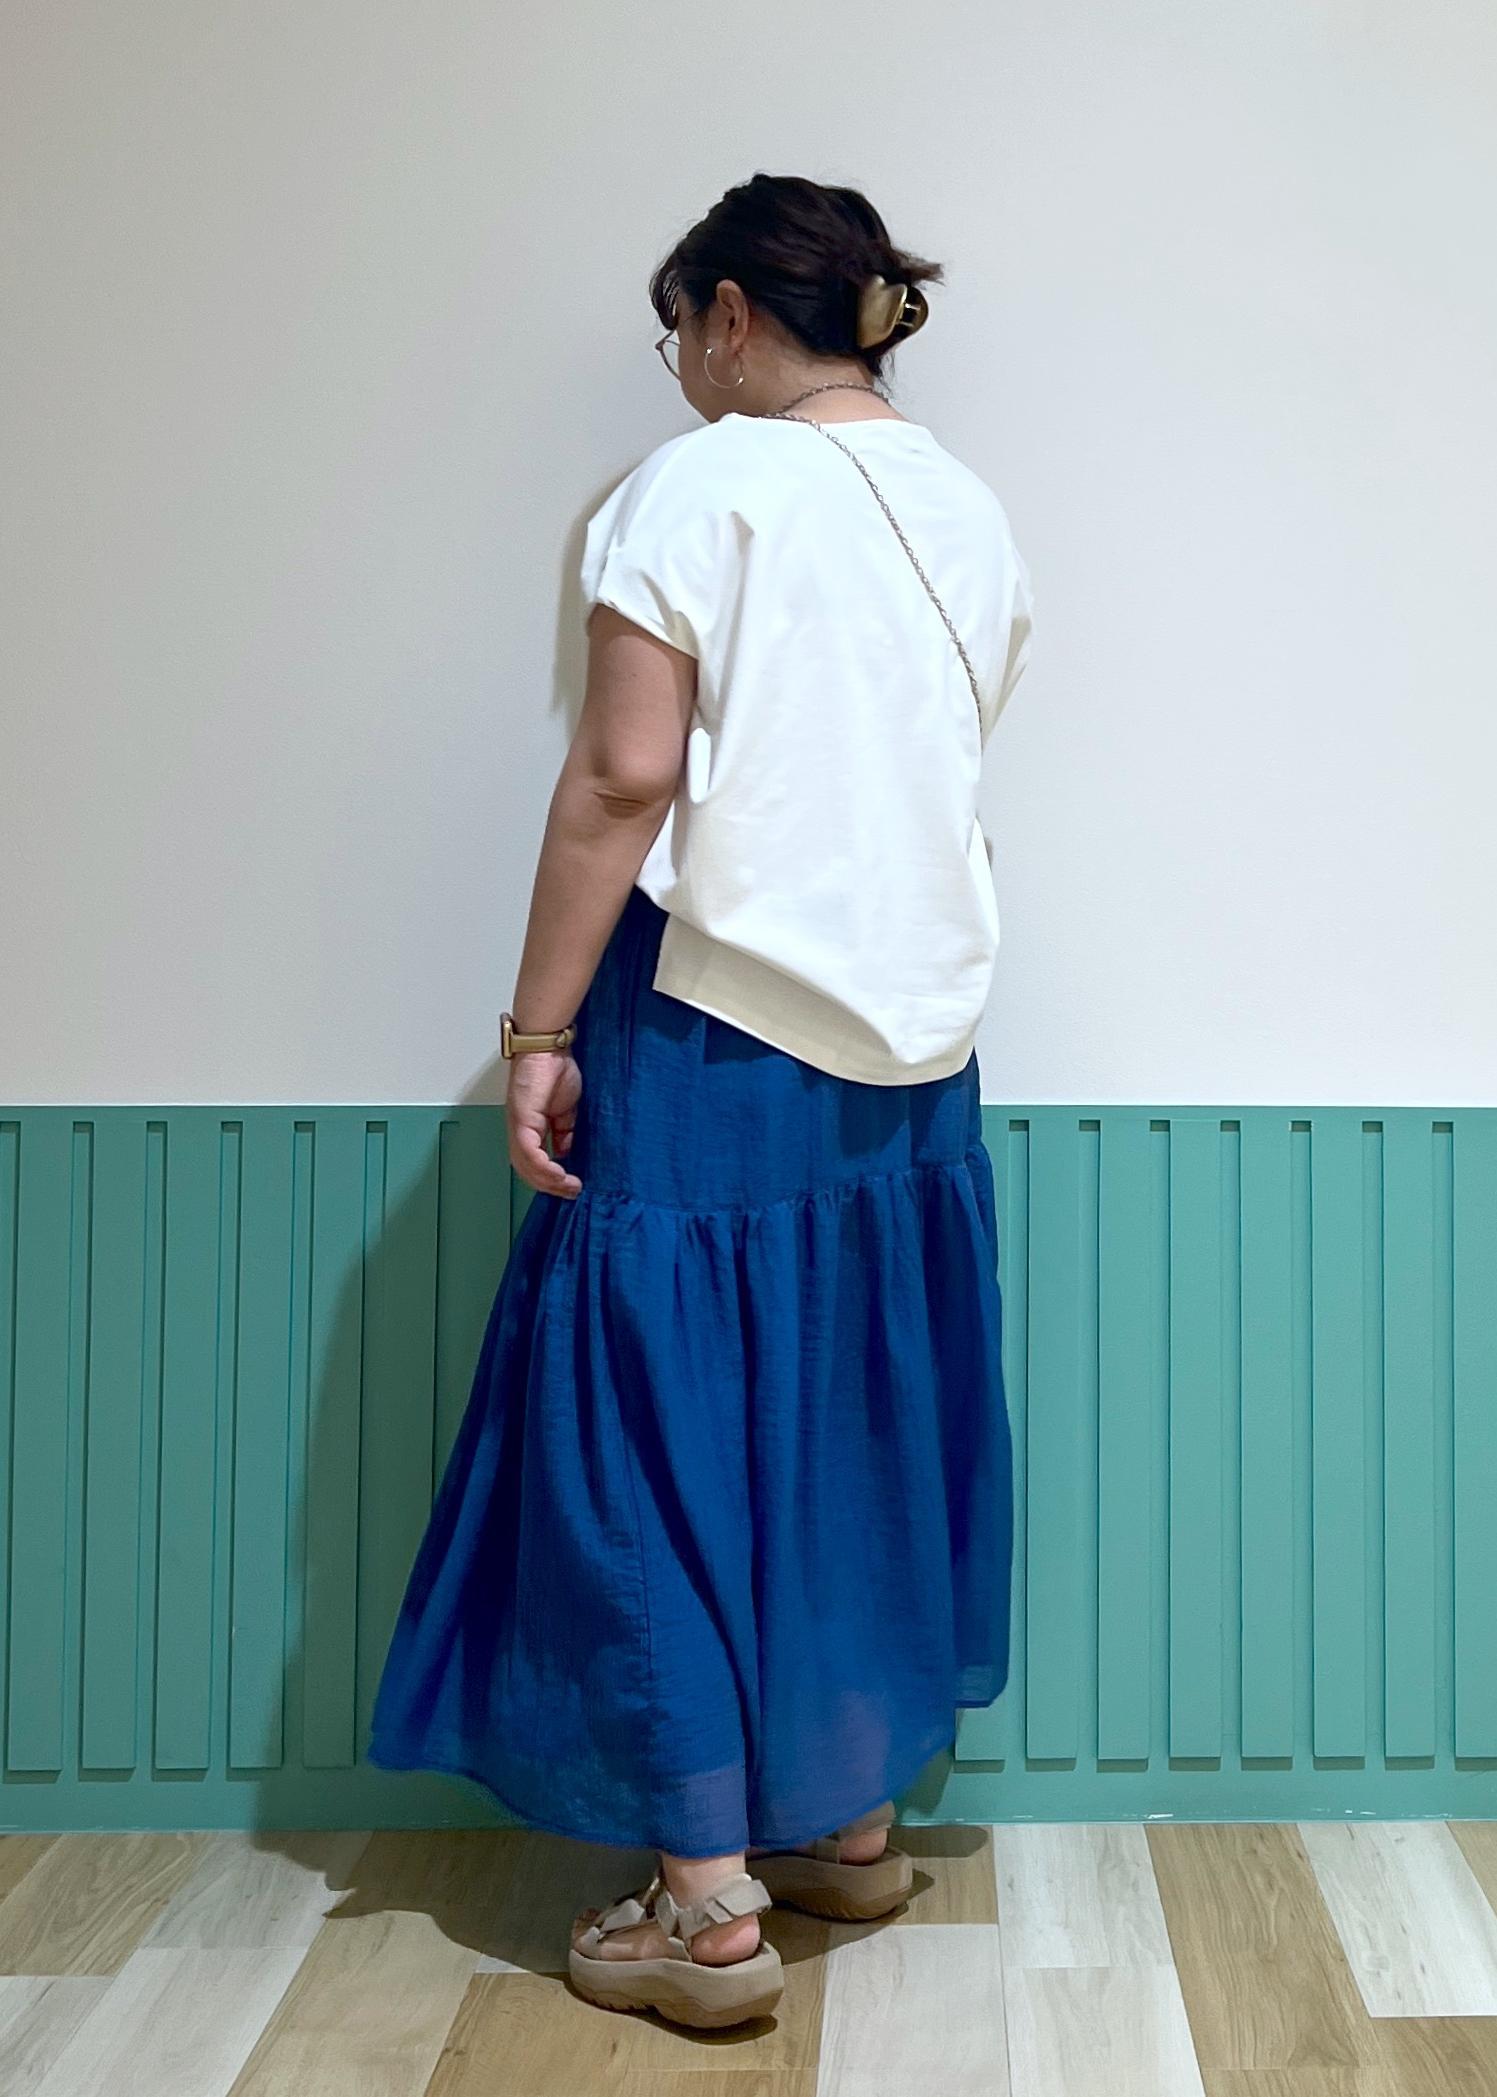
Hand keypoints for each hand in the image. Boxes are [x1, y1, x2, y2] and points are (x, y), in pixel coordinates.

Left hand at [505, 1049, 582, 1197]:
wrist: (549, 1047)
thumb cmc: (555, 1070)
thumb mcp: (566, 1110)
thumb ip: (564, 1132)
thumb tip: (565, 1152)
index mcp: (528, 1128)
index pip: (532, 1163)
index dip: (548, 1179)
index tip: (569, 1186)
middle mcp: (518, 1130)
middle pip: (526, 1170)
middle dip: (549, 1186)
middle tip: (571, 1192)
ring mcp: (517, 1125)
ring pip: (525, 1166)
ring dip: (548, 1181)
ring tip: (568, 1186)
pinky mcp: (522, 1119)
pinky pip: (529, 1152)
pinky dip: (543, 1167)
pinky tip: (560, 1173)